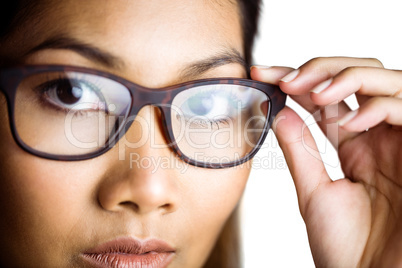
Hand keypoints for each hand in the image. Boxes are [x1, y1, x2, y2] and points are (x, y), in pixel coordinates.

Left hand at [251, 57, 401, 266]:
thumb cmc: (346, 247)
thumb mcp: (315, 192)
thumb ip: (301, 151)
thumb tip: (280, 112)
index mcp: (355, 145)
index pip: (325, 98)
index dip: (295, 80)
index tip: (261, 74)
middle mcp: (380, 137)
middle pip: (359, 77)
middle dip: (322, 69)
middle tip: (288, 79)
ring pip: (388, 81)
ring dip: (349, 78)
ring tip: (315, 94)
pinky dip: (377, 107)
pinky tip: (348, 122)